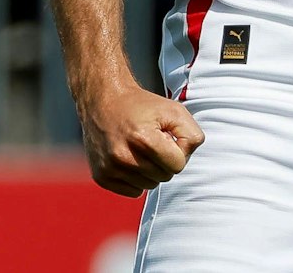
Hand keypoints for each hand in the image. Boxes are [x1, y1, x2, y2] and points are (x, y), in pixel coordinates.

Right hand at [78, 82, 204, 196]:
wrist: (104, 101)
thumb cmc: (142, 106)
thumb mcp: (175, 111)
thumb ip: (191, 136)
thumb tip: (185, 159)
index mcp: (143, 139)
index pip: (178, 166)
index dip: (177, 152)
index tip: (167, 138)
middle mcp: (123, 156)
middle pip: (164, 177)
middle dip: (164, 161)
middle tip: (153, 142)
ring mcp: (110, 168)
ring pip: (149, 186)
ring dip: (150, 170)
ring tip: (140, 149)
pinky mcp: (101, 176)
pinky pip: (133, 191)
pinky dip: (136, 178)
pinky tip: (130, 158)